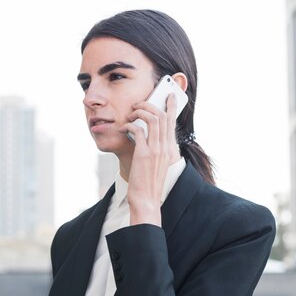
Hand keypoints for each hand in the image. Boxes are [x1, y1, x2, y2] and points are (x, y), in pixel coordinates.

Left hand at [121, 95, 179, 225]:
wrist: (147, 200)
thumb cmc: (148, 183)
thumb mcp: (157, 164)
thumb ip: (156, 149)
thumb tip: (146, 135)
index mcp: (169, 149)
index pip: (172, 122)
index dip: (171, 107)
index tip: (169, 96)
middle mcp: (165, 147)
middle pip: (162, 116)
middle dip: (149, 104)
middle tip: (138, 104)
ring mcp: (155, 150)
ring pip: (152, 119)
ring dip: (139, 112)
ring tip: (130, 115)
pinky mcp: (143, 154)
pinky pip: (137, 131)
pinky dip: (129, 125)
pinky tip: (123, 129)